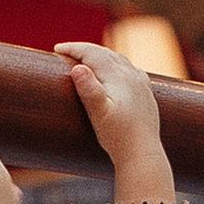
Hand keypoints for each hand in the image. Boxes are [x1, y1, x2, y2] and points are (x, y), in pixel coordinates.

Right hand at [56, 40, 175, 203]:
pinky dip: (115, 66)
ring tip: (85, 59)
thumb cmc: (117, 136)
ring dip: (100, 56)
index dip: (73, 48)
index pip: (92, 53)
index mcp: (118, 75)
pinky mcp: (146, 94)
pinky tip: (114, 71)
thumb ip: (89, 90)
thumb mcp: (98, 114)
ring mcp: (141, 84)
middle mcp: (132, 75)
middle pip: (105, 53)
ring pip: (118, 60)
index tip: (57, 49)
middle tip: (66, 51)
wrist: (142, 154)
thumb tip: (78, 68)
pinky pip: (129, 71)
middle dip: (85, 50)